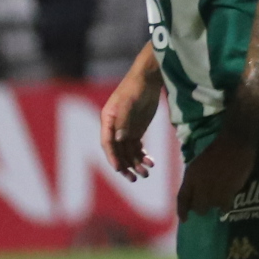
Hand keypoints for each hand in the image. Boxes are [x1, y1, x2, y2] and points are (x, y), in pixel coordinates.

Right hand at [103, 61, 161, 180]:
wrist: (148, 79)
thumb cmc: (136, 88)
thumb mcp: (129, 103)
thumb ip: (124, 121)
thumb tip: (119, 140)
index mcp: (107, 120)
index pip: (107, 144)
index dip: (113, 157)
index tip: (119, 170)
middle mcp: (114, 128)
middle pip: (118, 152)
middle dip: (126, 166)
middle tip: (135, 179)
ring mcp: (125, 130)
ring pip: (128, 152)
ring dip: (136, 164)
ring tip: (147, 173)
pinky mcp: (136, 130)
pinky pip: (137, 147)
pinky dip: (143, 156)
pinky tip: (151, 163)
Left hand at [176, 131, 257, 216]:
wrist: (235, 143)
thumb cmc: (216, 150)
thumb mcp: (198, 164)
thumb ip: (194, 180)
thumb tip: (194, 194)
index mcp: (191, 176)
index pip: (182, 199)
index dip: (182, 211)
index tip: (184, 220)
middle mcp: (200, 186)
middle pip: (198, 206)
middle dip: (201, 207)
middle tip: (206, 206)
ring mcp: (215, 190)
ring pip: (212, 206)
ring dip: (215, 205)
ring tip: (219, 199)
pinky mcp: (229, 191)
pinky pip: (225, 206)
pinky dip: (225, 206)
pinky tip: (227, 203)